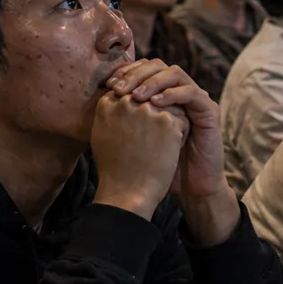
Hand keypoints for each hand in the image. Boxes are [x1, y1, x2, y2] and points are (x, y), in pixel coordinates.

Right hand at [91, 88, 187, 219]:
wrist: (128, 193)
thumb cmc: (114, 169)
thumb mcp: (101, 134)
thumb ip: (109, 112)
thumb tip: (117, 98)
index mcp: (108, 104)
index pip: (129, 90)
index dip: (138, 109)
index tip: (137, 129)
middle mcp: (126, 102)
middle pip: (150, 95)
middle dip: (154, 112)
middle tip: (149, 141)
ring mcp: (148, 110)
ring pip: (168, 104)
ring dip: (168, 122)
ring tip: (158, 146)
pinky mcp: (168, 121)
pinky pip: (181, 118)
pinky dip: (179, 134)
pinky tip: (169, 151)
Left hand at [106, 59, 226, 200]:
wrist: (188, 186)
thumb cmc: (158, 165)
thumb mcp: (136, 136)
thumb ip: (123, 114)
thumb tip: (99, 97)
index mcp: (162, 93)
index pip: (143, 69)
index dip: (126, 72)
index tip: (109, 85)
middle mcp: (179, 91)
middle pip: (157, 65)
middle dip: (137, 74)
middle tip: (120, 87)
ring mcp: (196, 99)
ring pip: (175, 73)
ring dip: (153, 81)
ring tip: (137, 95)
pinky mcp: (210, 110)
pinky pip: (191, 92)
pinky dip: (172, 95)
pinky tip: (155, 104)